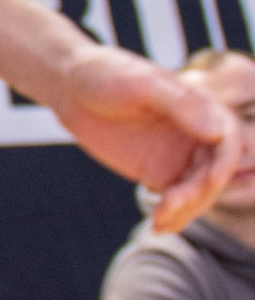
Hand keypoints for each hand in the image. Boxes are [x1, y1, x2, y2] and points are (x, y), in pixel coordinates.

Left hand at [47, 45, 240, 231]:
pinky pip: (175, 200)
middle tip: (171, 204)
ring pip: (198, 191)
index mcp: (200, 107)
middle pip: (215, 173)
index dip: (225, 163)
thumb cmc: (106, 74)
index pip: (228, 141)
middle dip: (200, 193)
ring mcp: (177, 156)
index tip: (210, 180)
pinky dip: (173, 215)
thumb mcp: (141, 84)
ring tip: (160, 220)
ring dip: (187, 210)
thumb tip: (217, 132)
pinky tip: (159, 224)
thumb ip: (180, 104)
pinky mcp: (157, 172)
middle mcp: (195, 133)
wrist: (70, 87)